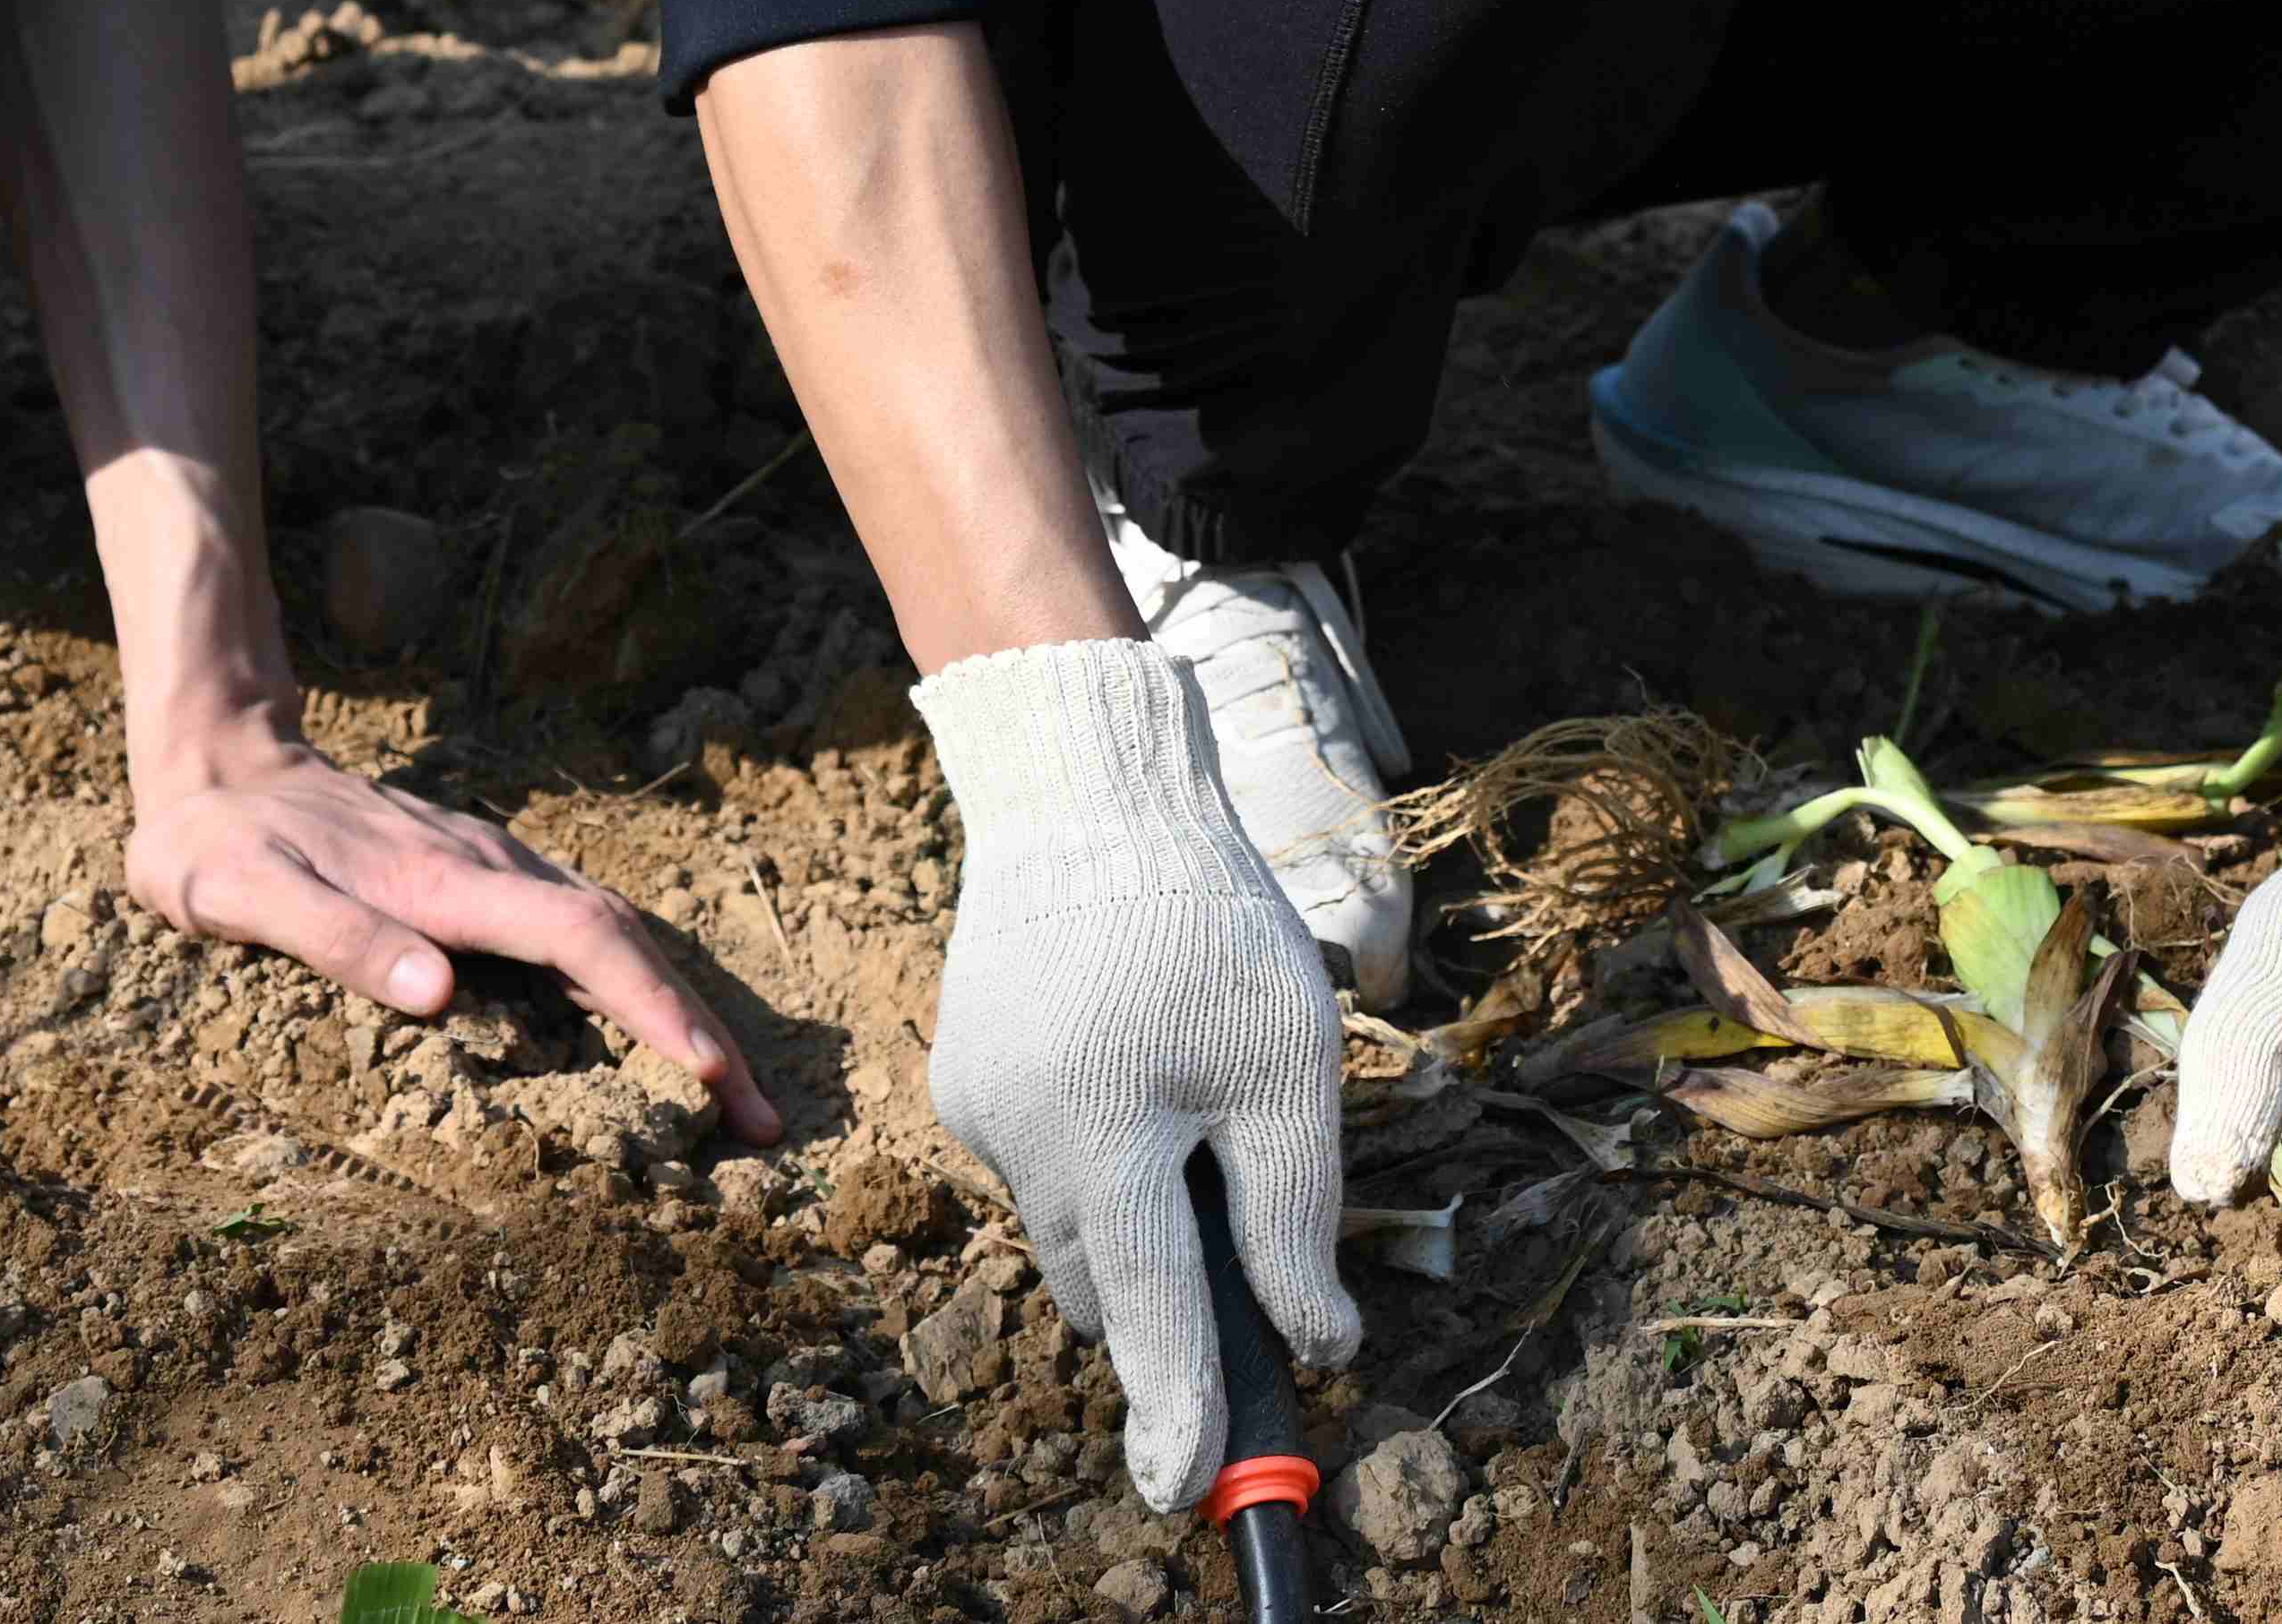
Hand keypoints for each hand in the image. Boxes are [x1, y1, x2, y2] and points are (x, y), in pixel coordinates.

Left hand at [125, 712, 780, 1144]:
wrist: (216, 766)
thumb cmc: (218, 847)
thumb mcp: (245, 896)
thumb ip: (340, 939)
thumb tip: (440, 995)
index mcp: (445, 880)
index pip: (580, 938)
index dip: (653, 1005)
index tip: (713, 1075)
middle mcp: (489, 867)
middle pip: (624, 941)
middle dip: (701, 1028)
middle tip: (763, 1122)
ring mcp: (490, 869)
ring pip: (612, 935)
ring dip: (677, 1011)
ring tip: (732, 1096)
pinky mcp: (480, 882)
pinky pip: (577, 934)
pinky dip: (632, 987)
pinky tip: (649, 1035)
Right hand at [913, 636, 1355, 1507]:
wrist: (1081, 787)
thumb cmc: (1202, 917)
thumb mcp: (1286, 1065)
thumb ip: (1294, 1214)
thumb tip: (1316, 1340)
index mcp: (1103, 1142)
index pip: (1149, 1316)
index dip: (1178, 1410)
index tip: (1189, 1494)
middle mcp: (1020, 1140)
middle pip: (1103, 1280)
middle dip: (1163, 1293)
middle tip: (1236, 1250)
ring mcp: (978, 1109)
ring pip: (1070, 1220)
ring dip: (1130, 1211)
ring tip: (1187, 1101)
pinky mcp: (964, 1075)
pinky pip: (1041, 1154)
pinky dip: (1095, 1147)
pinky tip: (1131, 1056)